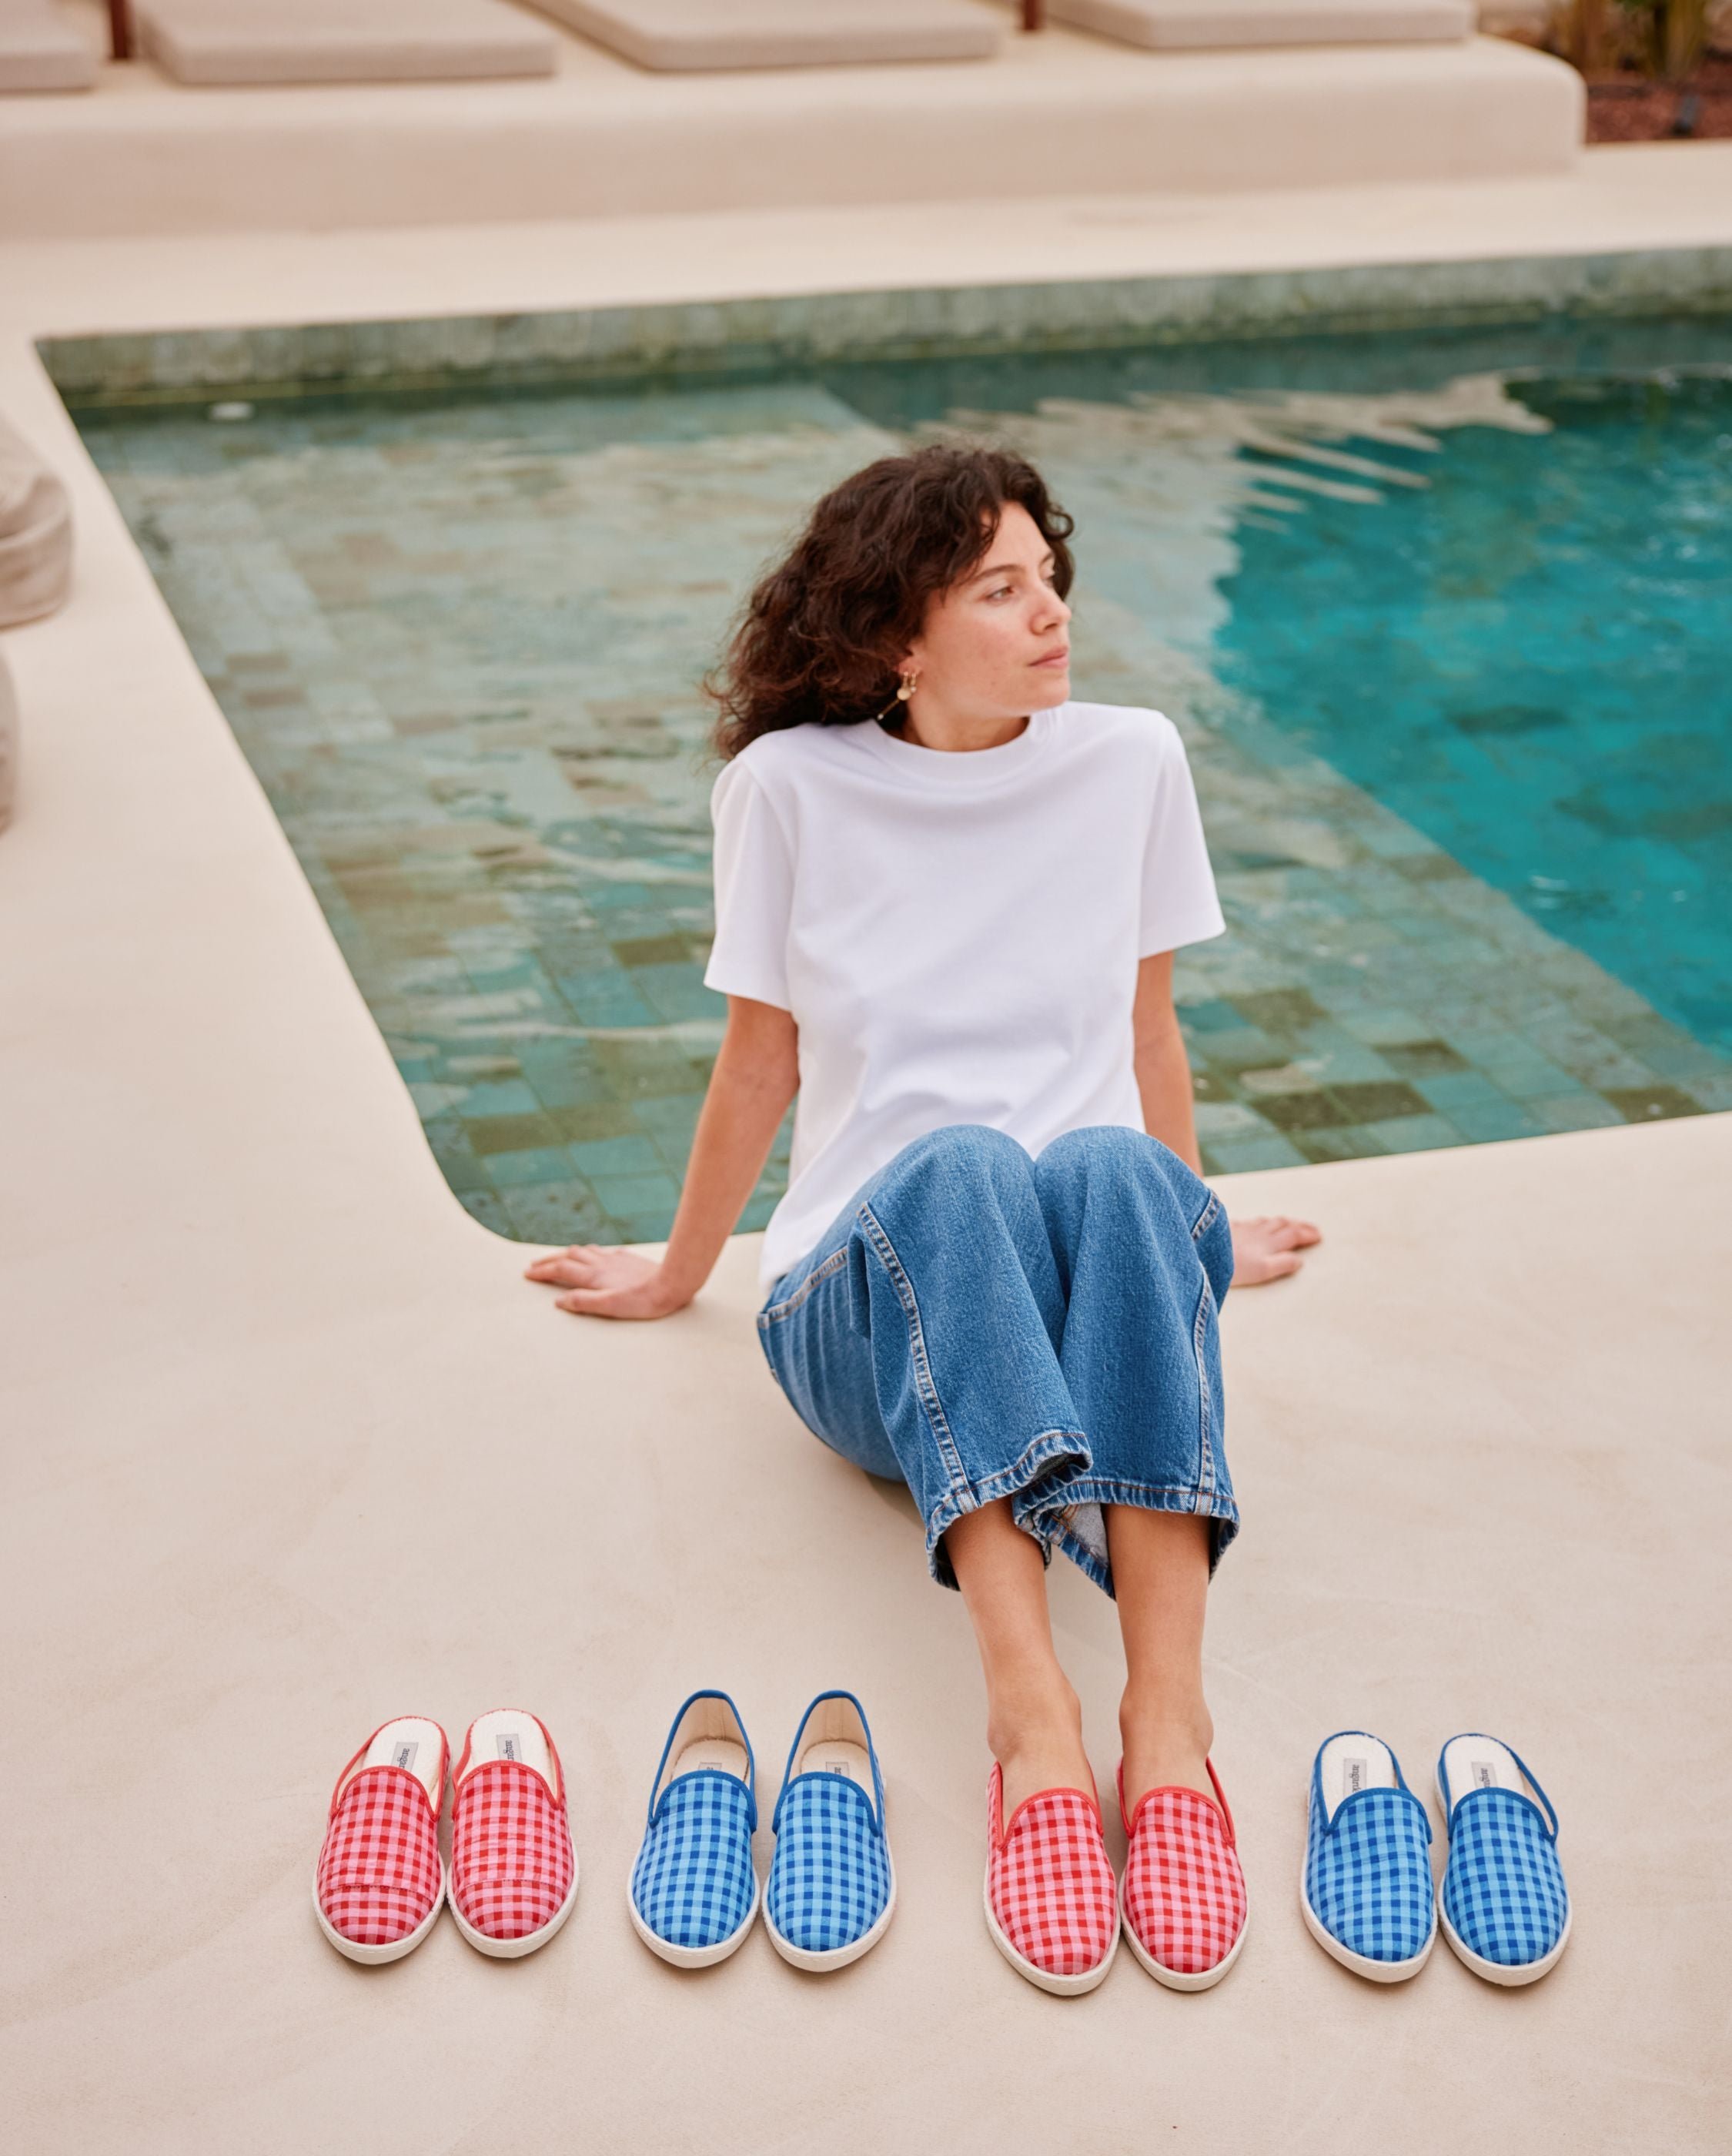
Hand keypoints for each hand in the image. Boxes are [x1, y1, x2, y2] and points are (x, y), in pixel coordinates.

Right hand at [523, 1244, 690, 1319]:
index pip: (560, 1270)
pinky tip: (596, 1255)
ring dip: (568, 1253)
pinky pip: (603, 1252)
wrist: (672, 1282)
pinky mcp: (628, 1259)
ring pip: (585, 1251)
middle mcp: (601, 1263)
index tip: (527, 1273)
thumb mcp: (610, 1307)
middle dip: (549, 1260)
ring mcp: (615, 1259)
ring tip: (560, 1257)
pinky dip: (591, 1252)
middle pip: (568, 1256)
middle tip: (535, 1264)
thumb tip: (559, 1300)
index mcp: (593, 1276)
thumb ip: (583, 1302)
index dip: (542, 1271)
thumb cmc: (642, 1300)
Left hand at [1230, 1214, 1320, 1286]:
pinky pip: (1248, 1222)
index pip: (1293, 1235)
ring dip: (1280, 1222)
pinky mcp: (1228, 1229)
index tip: (1319, 1235)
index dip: (1307, 1234)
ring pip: (1266, 1221)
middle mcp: (1258, 1232)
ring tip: (1286, 1224)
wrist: (1204, 1253)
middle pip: (1282, 1224)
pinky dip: (1259, 1223)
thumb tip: (1299, 1260)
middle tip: (1309, 1228)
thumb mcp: (1263, 1270)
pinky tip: (1254, 1225)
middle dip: (1298, 1225)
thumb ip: (1283, 1264)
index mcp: (1270, 1243)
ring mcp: (1243, 1229)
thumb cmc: (1234, 1267)